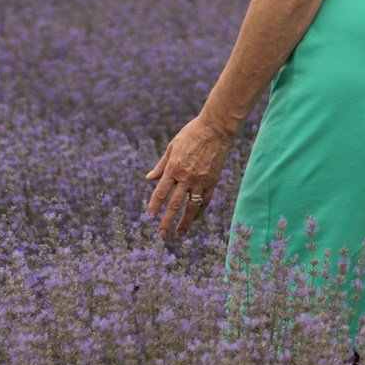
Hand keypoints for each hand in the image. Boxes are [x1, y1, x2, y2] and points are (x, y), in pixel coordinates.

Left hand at [143, 114, 233, 237]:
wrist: (216, 129)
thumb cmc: (191, 134)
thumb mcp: (171, 146)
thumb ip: (160, 165)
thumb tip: (148, 178)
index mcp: (173, 168)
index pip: (161, 192)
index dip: (154, 206)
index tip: (149, 218)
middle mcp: (186, 177)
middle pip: (174, 204)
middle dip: (166, 221)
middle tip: (161, 235)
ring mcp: (201, 180)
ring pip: (191, 207)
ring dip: (184, 222)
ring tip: (178, 234)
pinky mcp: (212, 181)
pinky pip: (205, 200)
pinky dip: (199, 211)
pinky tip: (194, 219)